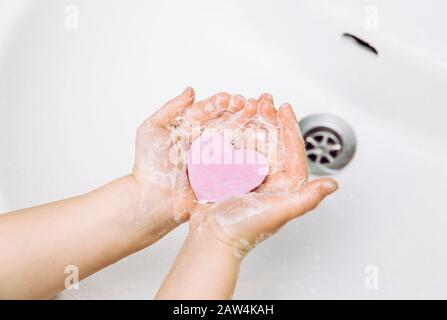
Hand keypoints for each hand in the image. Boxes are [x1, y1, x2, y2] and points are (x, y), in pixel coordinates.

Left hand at [131, 87, 245, 244]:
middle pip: (226, 123)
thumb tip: (191, 90)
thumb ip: (170, 109)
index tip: (230, 98)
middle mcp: (205, 143)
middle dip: (239, 112)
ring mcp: (216, 160)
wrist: (154, 199)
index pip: (209, 112)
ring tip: (258, 116)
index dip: (220, 104)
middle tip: (250, 104)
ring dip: (248, 127)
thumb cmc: (149, 167)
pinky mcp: (223, 176)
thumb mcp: (152, 130)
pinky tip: (259, 140)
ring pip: (236, 139)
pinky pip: (239, 162)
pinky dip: (251, 151)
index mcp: (190, 130)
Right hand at [187, 94, 337, 257]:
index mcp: (284, 186)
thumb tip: (333, 185)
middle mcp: (269, 180)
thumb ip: (306, 199)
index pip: (292, 150)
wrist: (211, 239)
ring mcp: (249, 177)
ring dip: (251, 123)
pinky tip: (229, 124)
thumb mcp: (278, 212)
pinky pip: (234, 151)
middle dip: (269, 119)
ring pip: (253, 143)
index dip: (289, 126)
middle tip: (264, 101)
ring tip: (247, 106)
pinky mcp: (230, 177)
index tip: (285, 108)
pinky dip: (233, 135)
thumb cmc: (243, 230)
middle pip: (272, 142)